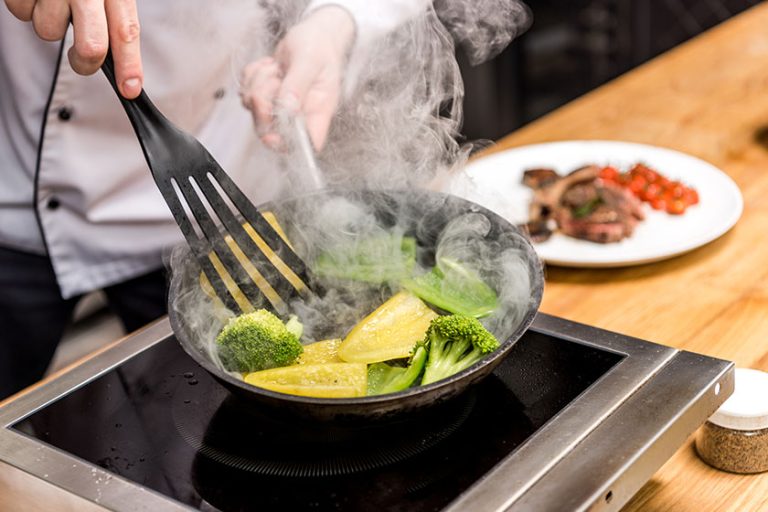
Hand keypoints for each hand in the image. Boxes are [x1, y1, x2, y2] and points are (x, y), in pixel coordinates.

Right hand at [5, 0, 142, 98]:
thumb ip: (115, 14)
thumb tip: (123, 61)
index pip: (125, 32)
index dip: (129, 65)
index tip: (130, 89)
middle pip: (91, 47)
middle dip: (86, 62)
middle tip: (81, 58)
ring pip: (49, 32)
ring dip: (49, 22)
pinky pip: (21, 12)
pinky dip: (26, 5)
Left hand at [240, 6, 354, 150]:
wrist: (312, 33)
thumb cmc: (318, 47)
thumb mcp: (310, 62)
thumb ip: (298, 85)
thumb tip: (286, 109)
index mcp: (317, 113)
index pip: (304, 144)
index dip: (286, 144)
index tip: (271, 134)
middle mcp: (298, 115)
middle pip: (270, 129)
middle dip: (263, 103)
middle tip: (273, 78)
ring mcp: (279, 106)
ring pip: (254, 108)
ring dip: (258, 83)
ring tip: (276, 68)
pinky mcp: (266, 95)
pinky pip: (246, 91)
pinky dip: (252, 75)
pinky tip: (269, 65)